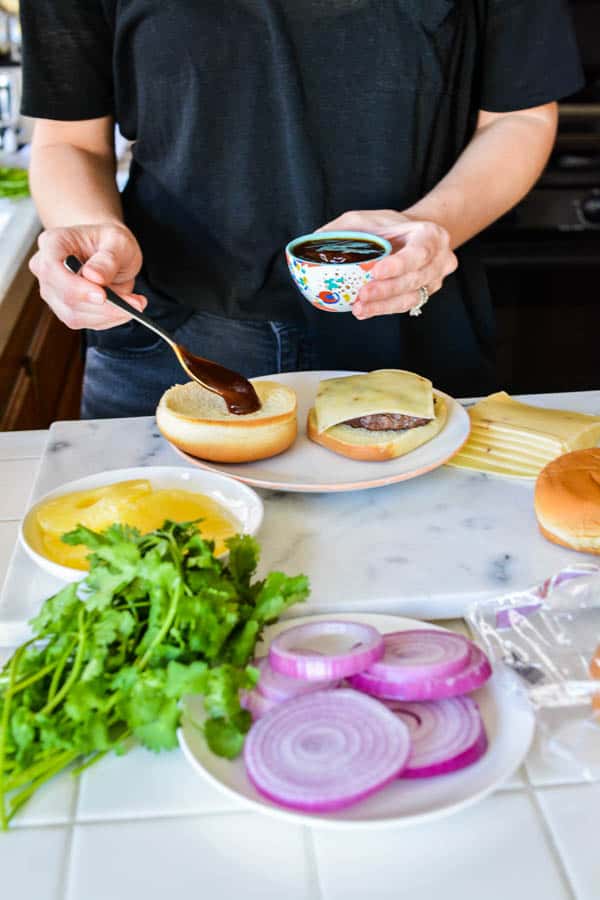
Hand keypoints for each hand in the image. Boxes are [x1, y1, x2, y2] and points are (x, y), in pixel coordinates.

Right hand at [29, 222, 145, 329]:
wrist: (109, 251)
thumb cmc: (110, 242)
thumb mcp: (117, 241)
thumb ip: (107, 259)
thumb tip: (94, 277)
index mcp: (52, 244)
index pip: (52, 269)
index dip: (75, 286)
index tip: (103, 295)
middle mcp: (46, 270)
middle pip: (66, 298)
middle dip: (104, 306)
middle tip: (136, 303)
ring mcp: (53, 293)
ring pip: (76, 316)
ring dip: (110, 314)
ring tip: (136, 303)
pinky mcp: (66, 310)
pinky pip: (86, 323)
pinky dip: (109, 319)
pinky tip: (125, 308)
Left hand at [319, 210, 457, 318]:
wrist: (412, 236)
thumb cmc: (386, 226)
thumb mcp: (364, 218)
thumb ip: (342, 230)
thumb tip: (312, 243)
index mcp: (431, 235)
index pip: (419, 252)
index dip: (399, 264)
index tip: (376, 271)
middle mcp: (440, 259)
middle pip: (414, 279)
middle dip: (386, 290)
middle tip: (361, 296)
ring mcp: (434, 280)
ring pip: (411, 298)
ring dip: (383, 305)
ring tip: (359, 308)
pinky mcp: (424, 295)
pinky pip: (405, 306)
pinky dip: (383, 309)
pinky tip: (364, 311)